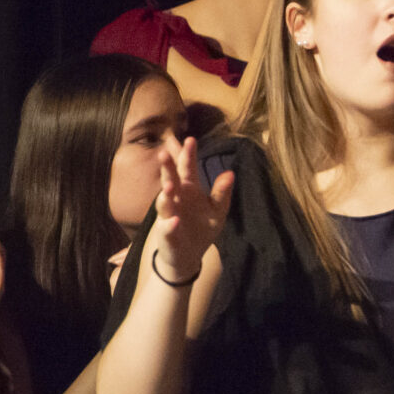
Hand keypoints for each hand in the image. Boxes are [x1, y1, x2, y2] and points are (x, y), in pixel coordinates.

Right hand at [149, 137, 233, 285]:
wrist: (190, 255)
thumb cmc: (202, 226)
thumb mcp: (217, 209)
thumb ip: (222, 192)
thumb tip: (230, 173)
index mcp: (190, 190)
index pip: (187, 169)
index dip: (188, 155)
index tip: (190, 139)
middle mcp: (177, 199)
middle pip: (171, 180)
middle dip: (167, 168)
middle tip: (164, 153)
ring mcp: (169, 215)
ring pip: (164, 203)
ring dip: (166, 195)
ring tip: (169, 187)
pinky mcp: (167, 234)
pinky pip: (168, 228)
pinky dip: (170, 225)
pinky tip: (175, 221)